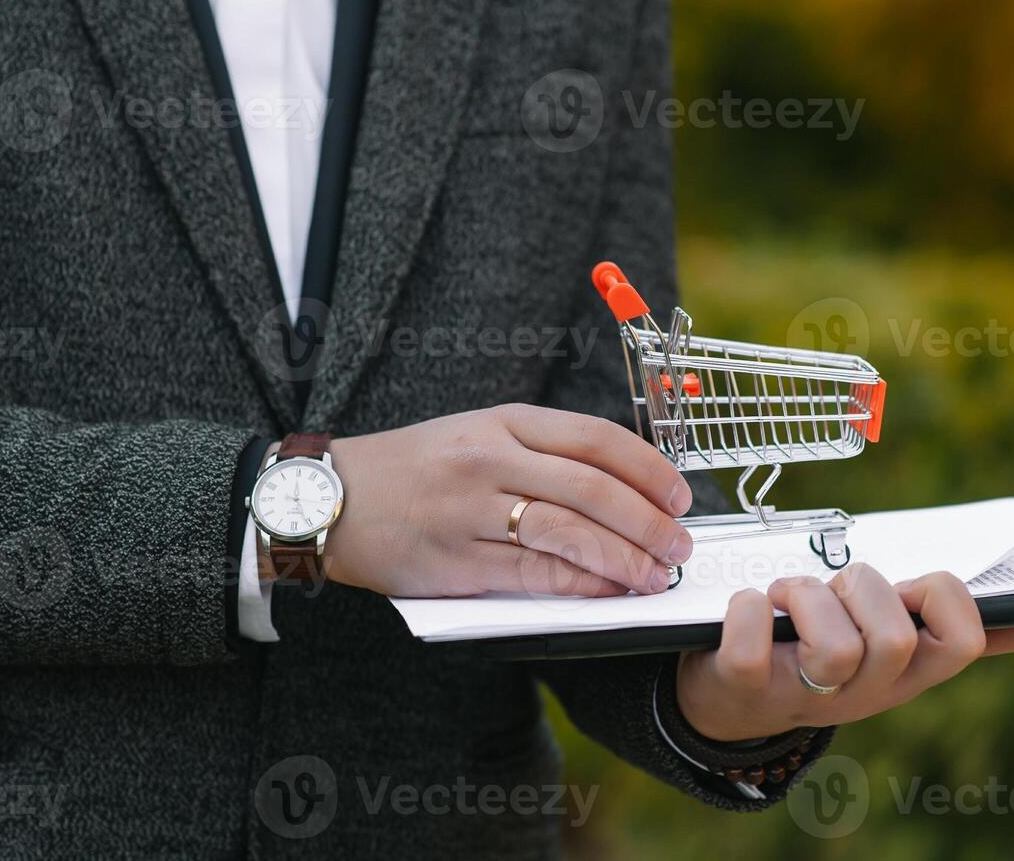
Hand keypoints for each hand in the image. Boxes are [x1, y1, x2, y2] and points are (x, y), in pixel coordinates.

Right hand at [320, 404, 694, 597]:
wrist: (332, 498)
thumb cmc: (416, 467)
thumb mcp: (478, 433)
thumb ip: (542, 451)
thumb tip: (623, 488)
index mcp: (503, 421)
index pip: (596, 438)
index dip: (650, 469)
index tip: (680, 495)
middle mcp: (491, 460)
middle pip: (593, 489)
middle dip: (650, 523)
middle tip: (680, 546)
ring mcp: (472, 511)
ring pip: (570, 534)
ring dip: (625, 560)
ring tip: (655, 577)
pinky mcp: (457, 561)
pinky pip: (535, 575)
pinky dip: (581, 586)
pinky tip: (607, 592)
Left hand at [675, 564, 1013, 741]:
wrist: (735, 700)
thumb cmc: (822, 652)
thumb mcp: (896, 646)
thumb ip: (963, 630)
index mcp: (910, 672)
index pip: (963, 637)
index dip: (939, 593)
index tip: (905, 585)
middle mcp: (866, 692)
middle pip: (896, 639)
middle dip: (863, 589)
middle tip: (835, 589)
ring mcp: (806, 697)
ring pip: (833, 646)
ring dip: (805, 595)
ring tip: (786, 598)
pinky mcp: (745, 687)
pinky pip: (751, 643)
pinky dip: (746, 610)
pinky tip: (749, 611)